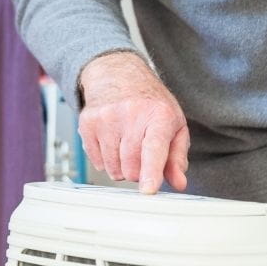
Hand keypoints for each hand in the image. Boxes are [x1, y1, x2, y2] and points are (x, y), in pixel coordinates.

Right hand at [77, 52, 189, 193]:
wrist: (118, 75)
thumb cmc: (150, 102)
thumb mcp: (174, 125)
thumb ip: (177, 156)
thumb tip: (178, 182)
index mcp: (159, 115)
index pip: (154, 149)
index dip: (151, 172)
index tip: (148, 190)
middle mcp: (130, 114)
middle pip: (131, 166)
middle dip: (137, 172)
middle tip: (142, 157)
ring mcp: (106, 118)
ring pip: (113, 168)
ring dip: (121, 168)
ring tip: (126, 148)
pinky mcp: (87, 123)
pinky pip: (97, 162)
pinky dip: (106, 161)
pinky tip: (112, 144)